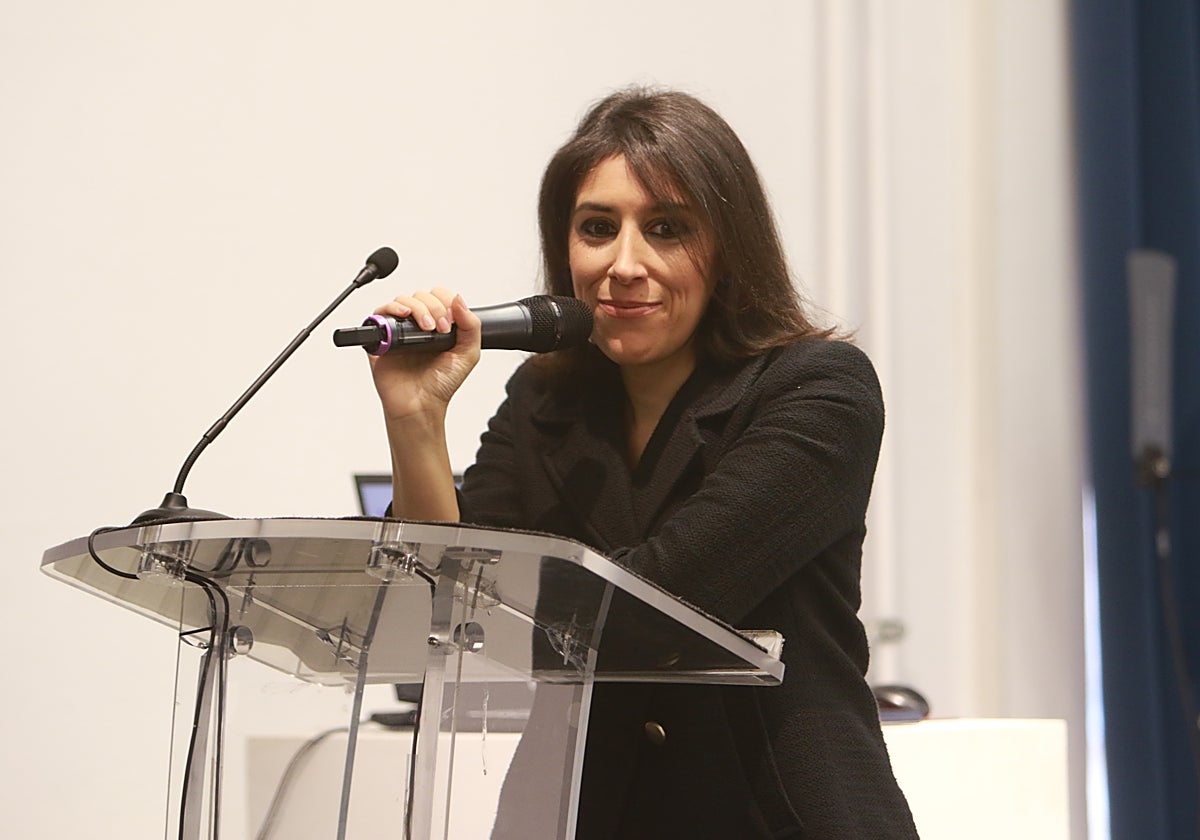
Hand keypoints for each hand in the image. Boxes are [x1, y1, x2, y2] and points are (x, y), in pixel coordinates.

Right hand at [368, 288, 481, 425]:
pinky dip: (391, 308)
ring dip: (417, 307)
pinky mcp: (382, 339)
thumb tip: (459, 299)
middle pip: (421, 296)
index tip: (450, 322)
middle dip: (434, 307)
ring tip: (426, 328)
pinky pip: (380, 313)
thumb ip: (471, 326)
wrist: (421, 405)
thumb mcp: (468, 354)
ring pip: (403, 300)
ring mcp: (400, 331)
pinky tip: (403, 316)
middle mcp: (418, 326)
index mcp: (438, 326)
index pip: (439, 297)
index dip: (445, 301)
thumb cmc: (441, 385)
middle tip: (440, 329)